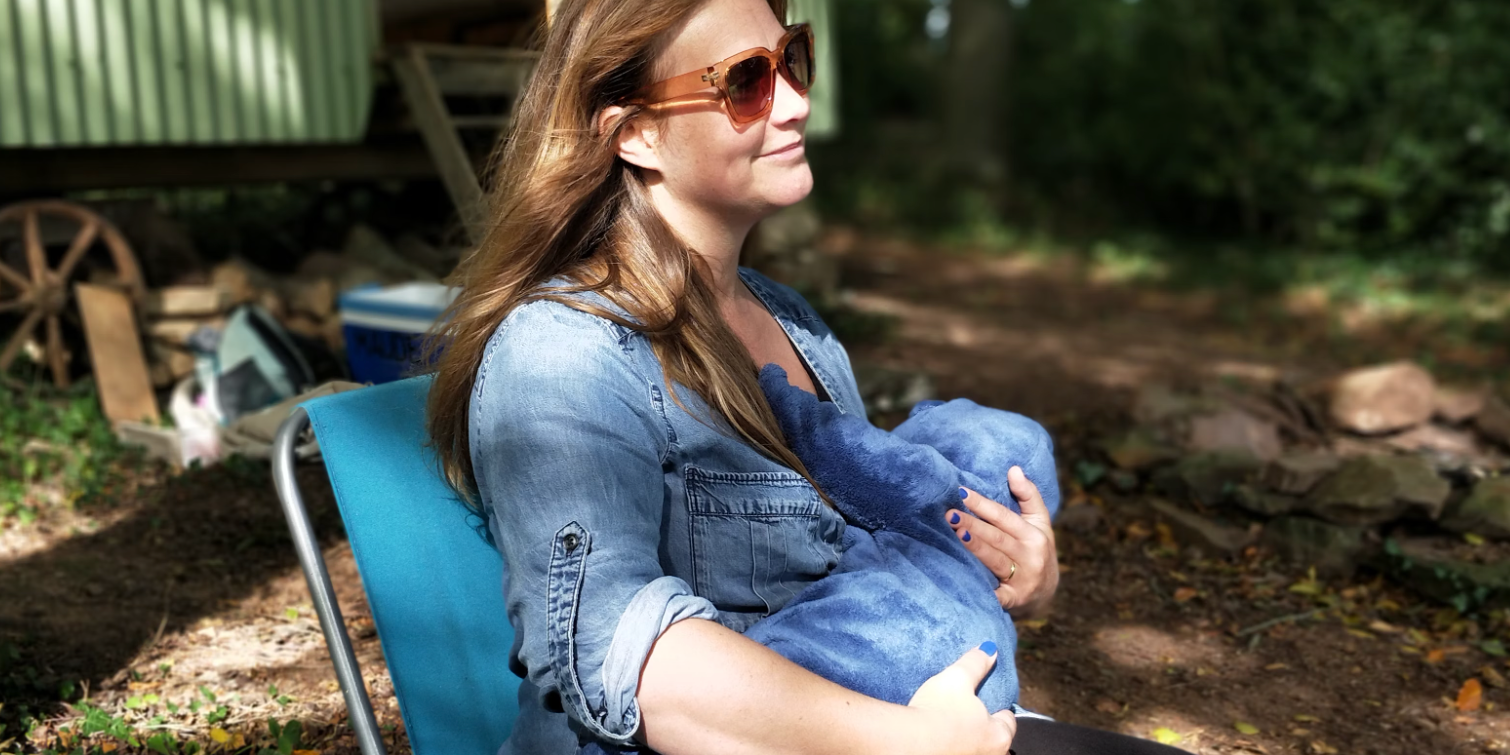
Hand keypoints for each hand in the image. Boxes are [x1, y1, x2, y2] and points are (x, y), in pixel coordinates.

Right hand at [907, 642, 1017, 754]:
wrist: (906, 742)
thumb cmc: (936, 712)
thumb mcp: (957, 678)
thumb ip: (976, 663)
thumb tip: (990, 649)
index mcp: (999, 736)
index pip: (1008, 720)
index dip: (998, 707)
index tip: (989, 701)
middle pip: (994, 738)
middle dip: (984, 726)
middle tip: (968, 712)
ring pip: (975, 748)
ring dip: (968, 739)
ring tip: (951, 725)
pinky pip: (955, 751)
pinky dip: (952, 746)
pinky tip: (938, 738)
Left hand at [948, 466, 1058, 618]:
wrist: (1046, 594)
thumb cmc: (1036, 549)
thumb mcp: (1039, 522)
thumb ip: (1028, 495)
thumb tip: (1014, 469)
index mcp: (1035, 535)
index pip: (1004, 516)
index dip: (982, 504)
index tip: (961, 492)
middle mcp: (1031, 557)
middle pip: (996, 538)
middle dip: (972, 525)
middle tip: (949, 514)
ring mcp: (1023, 580)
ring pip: (994, 560)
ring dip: (974, 547)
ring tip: (954, 533)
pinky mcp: (1013, 601)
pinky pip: (995, 593)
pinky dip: (979, 587)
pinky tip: (961, 577)